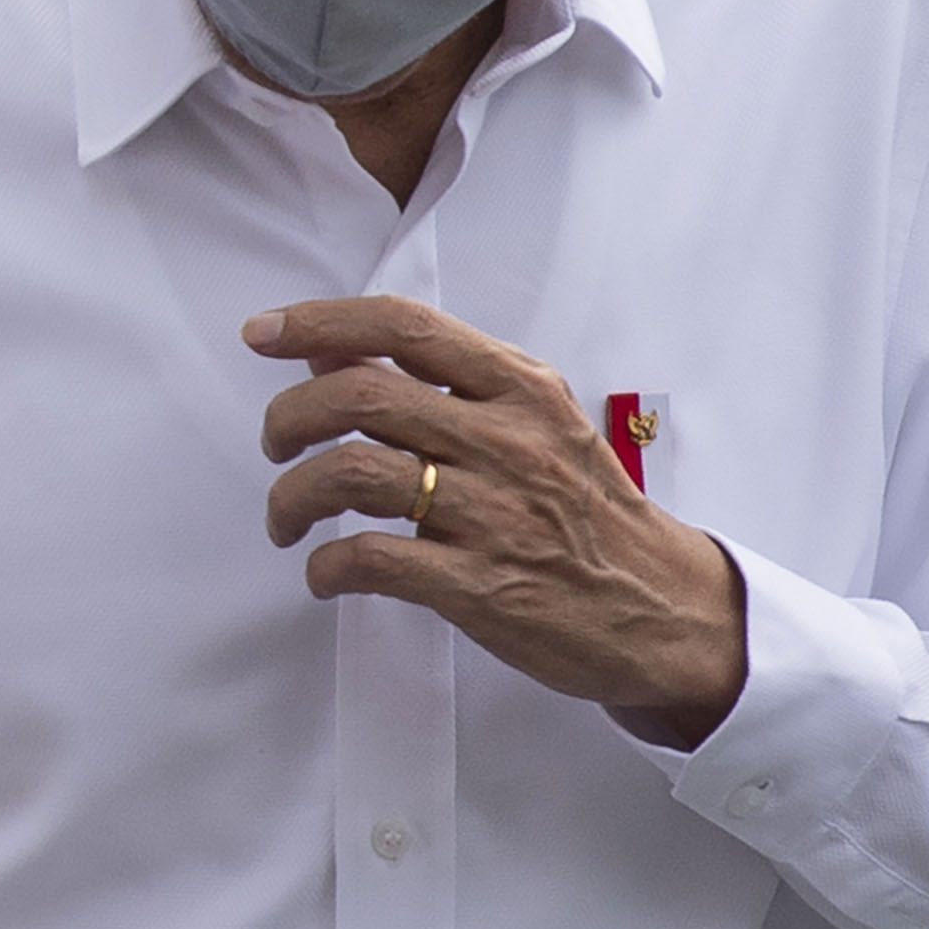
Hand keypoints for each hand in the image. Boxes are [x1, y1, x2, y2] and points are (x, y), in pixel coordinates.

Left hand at [246, 296, 745, 742]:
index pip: (406, 327)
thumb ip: (441, 384)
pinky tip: (323, 573)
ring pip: (351, 474)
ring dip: (291, 496)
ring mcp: (493, 514)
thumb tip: (332, 349)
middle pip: (359, 397)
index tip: (263, 331)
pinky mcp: (479, 586)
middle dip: (288, 417)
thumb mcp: (533, 423)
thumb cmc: (587, 512)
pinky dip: (324, 566)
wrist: (664, 607)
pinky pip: (369, 560)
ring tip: (287, 519)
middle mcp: (506, 441)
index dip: (320, 321)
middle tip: (274, 444)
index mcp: (520, 389)